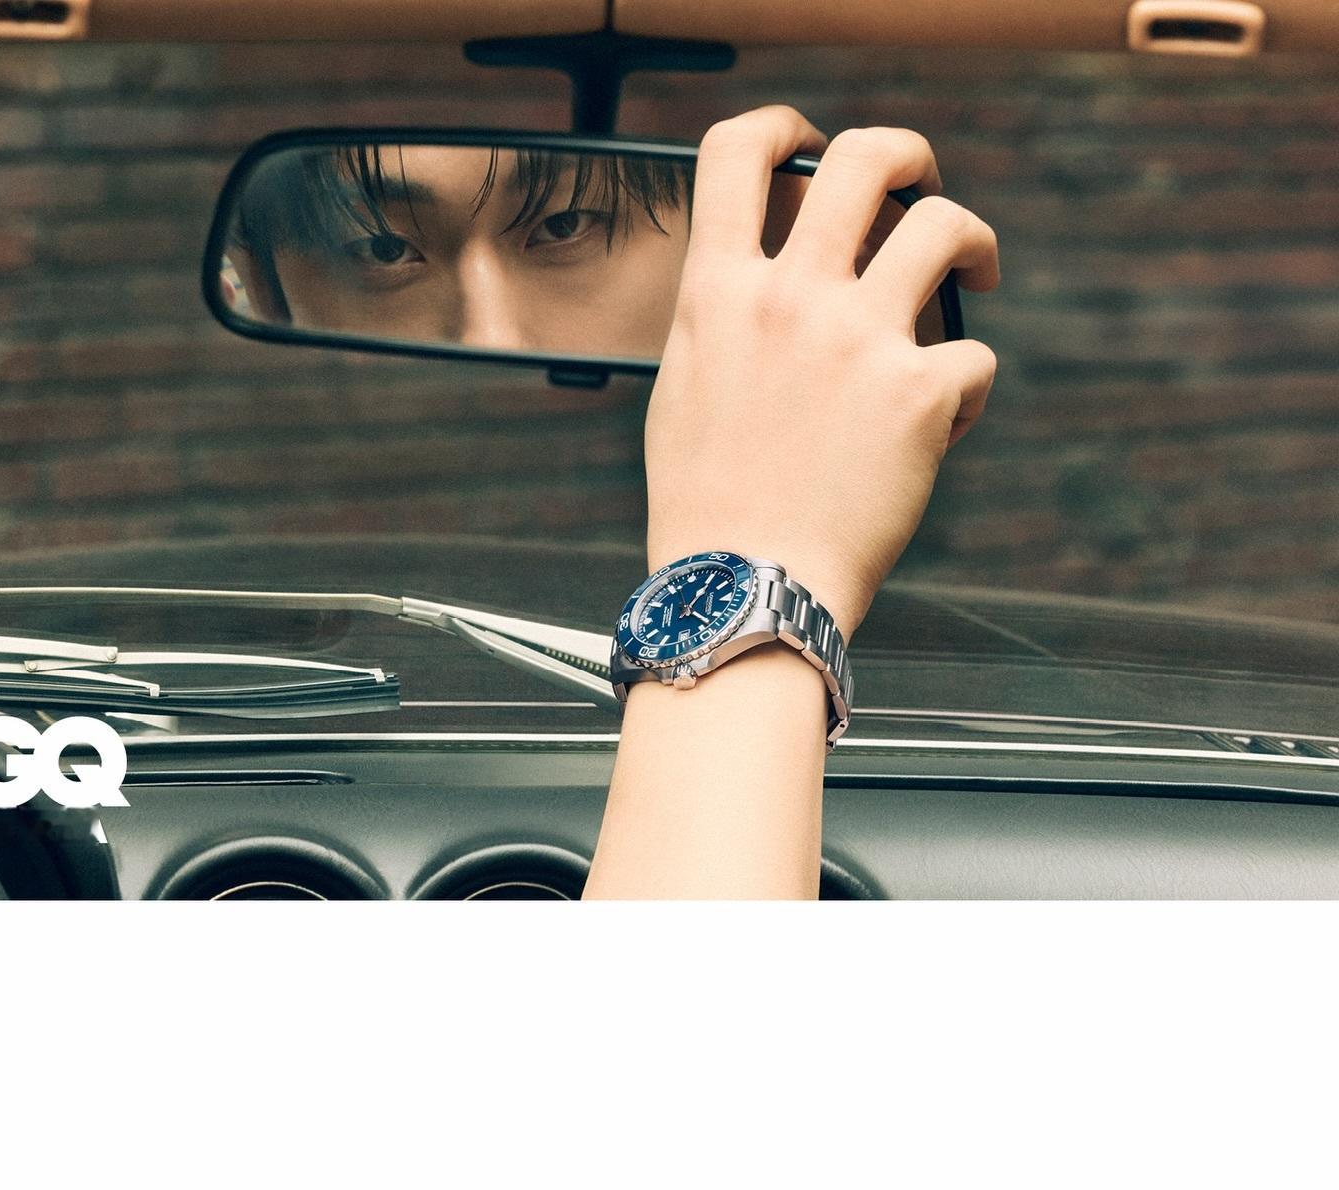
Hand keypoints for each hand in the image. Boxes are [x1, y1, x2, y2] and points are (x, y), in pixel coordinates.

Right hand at [645, 106, 999, 640]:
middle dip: (906, 158)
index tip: (809, 143)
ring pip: (944, 227)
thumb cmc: (708, 515)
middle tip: (920, 188)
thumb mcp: (684, 395)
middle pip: (863, 158)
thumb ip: (721, 325)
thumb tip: (754, 293)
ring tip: (978, 274)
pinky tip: (948, 422)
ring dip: (972, 240)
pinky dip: (969, 387)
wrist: (746, 591)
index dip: (784, 126)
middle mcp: (792, 298)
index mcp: (720, 294)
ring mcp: (861, 340)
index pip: (740, 152)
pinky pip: (976, 356)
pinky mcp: (921, 394)